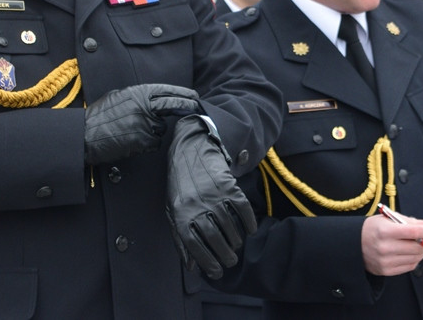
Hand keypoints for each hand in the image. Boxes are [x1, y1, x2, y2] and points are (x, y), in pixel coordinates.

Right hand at [84, 84, 200, 163]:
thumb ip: (138, 96)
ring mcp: (145, 124)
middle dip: (186, 106)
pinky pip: (154, 143)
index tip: (194, 96)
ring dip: (153, 131)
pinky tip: (132, 142)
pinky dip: (147, 144)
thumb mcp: (118, 96)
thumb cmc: (99, 116)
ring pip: (161, 129)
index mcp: (138, 93)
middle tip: (196, 107)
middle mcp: (144, 106)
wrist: (85, 135)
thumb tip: (154, 98)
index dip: (183, 94)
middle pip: (173, 105)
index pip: (167, 91)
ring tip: (133, 132)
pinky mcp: (143, 141)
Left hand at [165, 115, 255, 279]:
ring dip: (236, 240)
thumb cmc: (180, 186)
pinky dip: (248, 221)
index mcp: (180, 214)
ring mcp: (213, 194)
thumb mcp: (173, 211)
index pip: (194, 245)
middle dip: (225, 255)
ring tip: (237, 246)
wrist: (191, 151)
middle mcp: (196, 205)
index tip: (216, 272)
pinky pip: (241, 207)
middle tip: (231, 261)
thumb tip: (192, 265)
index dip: (206, 262)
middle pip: (214, 238)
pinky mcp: (228, 184)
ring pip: (229, 225)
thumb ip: (181, 238)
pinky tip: (249, 229)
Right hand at [361, 214, 422, 275]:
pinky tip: (415, 252)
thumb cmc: (372, 229)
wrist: (353, 244)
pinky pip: (409, 266)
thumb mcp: (388, 218)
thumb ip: (409, 221)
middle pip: (418, 247)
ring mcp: (386, 261)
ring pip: (416, 258)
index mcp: (386, 231)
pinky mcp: (387, 271)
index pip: (414, 232)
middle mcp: (386, 248)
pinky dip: (416, 259)